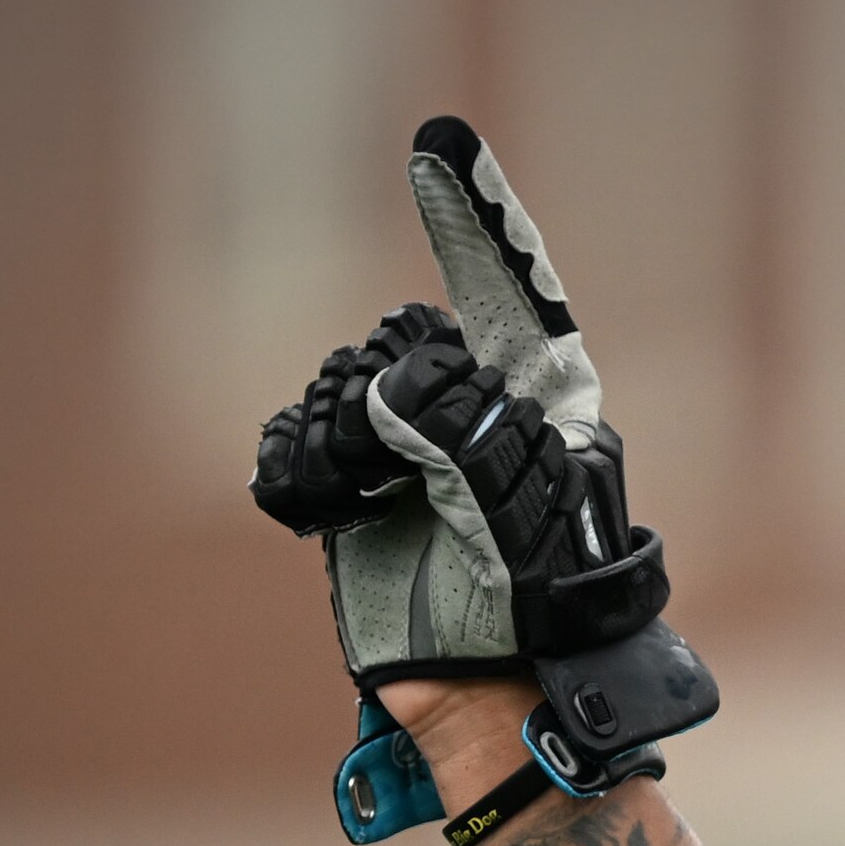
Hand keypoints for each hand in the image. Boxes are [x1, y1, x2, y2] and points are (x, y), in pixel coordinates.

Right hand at [249, 117, 715, 820]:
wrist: (487, 704)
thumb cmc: (533, 620)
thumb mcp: (516, 525)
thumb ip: (455, 438)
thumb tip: (391, 395)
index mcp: (545, 409)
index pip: (512, 297)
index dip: (475, 220)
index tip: (440, 141)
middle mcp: (477, 415)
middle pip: (403, 344)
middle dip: (387, 401)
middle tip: (407, 481)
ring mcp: (410, 448)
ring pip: (343, 387)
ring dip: (338, 445)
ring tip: (369, 509)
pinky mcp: (353, 484)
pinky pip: (299, 437)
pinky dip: (298, 472)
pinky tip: (322, 514)